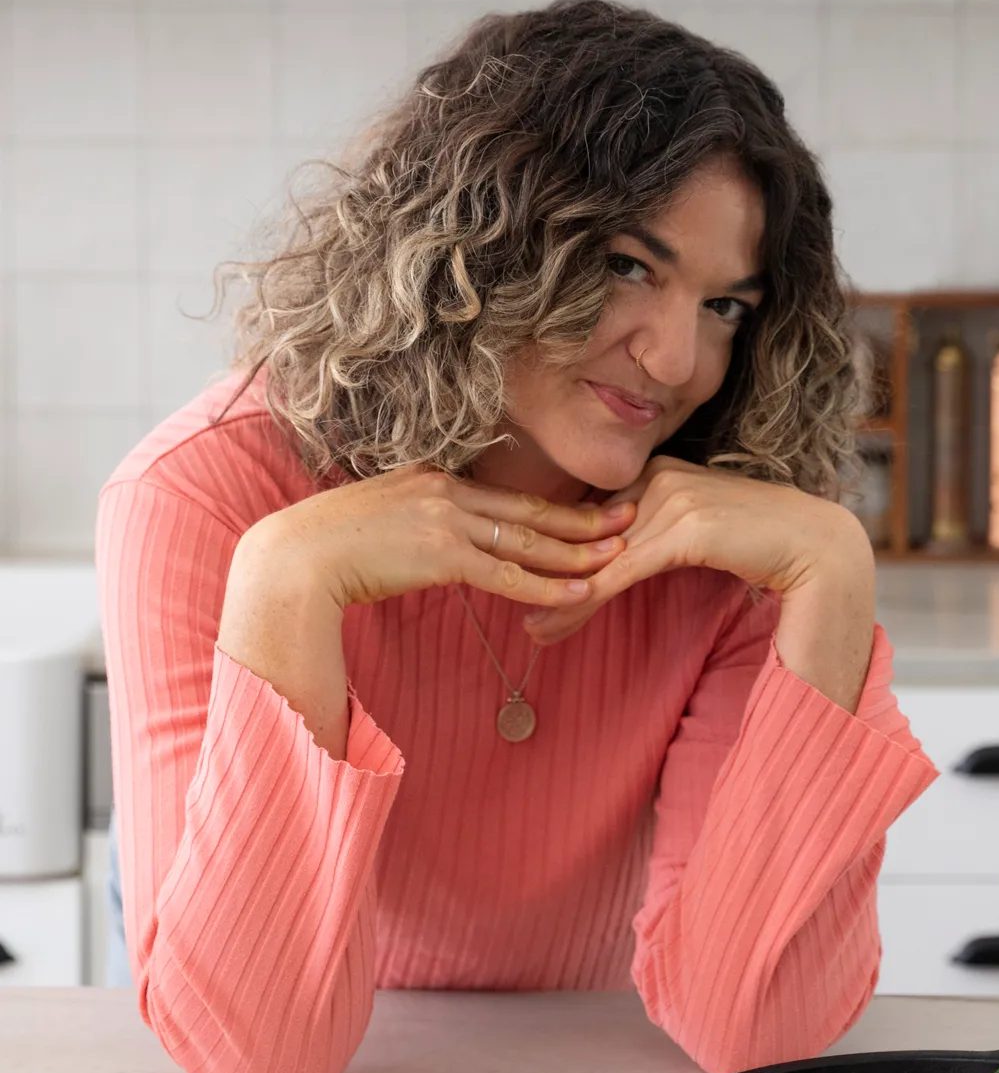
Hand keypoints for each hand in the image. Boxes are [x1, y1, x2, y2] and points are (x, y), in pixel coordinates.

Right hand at [234, 465, 636, 612]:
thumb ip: (416, 524)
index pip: (507, 498)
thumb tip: (434, 544)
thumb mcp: (381, 521)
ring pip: (526, 541)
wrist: (294, 559)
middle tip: (630, 517)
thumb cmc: (328, 549)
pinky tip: (579, 592)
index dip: (553, 506)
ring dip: (576, 551)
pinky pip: (505, 575)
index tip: (591, 507)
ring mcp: (445, 521)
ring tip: (619, 555)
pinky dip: (545, 585)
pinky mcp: (440, 555)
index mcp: (434, 480)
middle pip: (529, 511)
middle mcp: (446, 492)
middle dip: (583, 518)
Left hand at [521, 458, 875, 708]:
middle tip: (512, 612)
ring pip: (599, 557)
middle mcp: (659, 477)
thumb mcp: (697, 532)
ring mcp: (672, 499)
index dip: (557, 549)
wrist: (816, 544)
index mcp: (658, 471)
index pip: (592, 514)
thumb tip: (615, 561)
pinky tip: (560, 622)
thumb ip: (657, 535)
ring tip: (530, 633)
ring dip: (560, 599)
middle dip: (546, 576)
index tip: (522, 578)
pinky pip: (622, 570)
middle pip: (587, 535)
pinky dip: (588, 599)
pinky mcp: (685, 528)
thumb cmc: (760, 543)